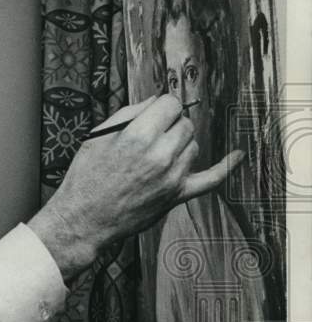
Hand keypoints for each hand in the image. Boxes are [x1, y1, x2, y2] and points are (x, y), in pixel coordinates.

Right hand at [28, 94, 243, 281]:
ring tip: (154, 155)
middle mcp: (159, 155)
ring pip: (193, 145)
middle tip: (148, 137)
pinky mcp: (177, 195)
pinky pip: (211, 179)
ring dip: (179, 144)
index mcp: (137, 136)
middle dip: (168, 125)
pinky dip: (227, 167)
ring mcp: (172, 177)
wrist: (83, 219)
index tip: (152, 114)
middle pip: (184, 124)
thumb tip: (154, 102)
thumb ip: (128, 114)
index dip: (160, 107)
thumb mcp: (97, 137)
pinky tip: (238, 155)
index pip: (169, 104)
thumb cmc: (85, 178)